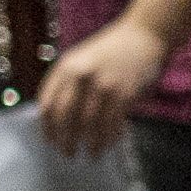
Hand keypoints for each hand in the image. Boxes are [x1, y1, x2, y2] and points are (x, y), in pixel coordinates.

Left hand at [36, 15, 166, 157]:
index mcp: (65, 68)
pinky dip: (110, 136)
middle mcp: (80, 76)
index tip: (50, 141)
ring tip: (92, 154)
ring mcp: (102, 84)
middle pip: (65, 117)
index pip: (47, 104)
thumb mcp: (80, 61)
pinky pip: (113, 123)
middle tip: (68, 154)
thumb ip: (68, 84)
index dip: (48, 127)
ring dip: (90, 143)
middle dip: (65, 139)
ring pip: (90, 124)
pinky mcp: (124, 92)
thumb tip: (58, 120)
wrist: (143, 36)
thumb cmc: (110, 51)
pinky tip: (109, 144)